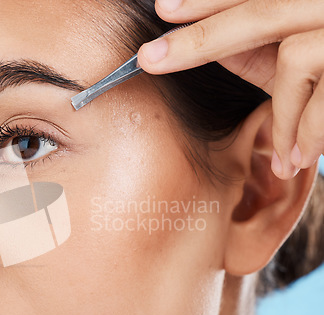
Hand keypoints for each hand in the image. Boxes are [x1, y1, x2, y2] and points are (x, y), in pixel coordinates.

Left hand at [137, 0, 323, 178]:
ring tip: (283, 156)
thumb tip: (209, 50)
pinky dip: (306, 132)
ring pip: (293, 58)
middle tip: (150, 58)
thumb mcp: (306, 53)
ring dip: (282, 115)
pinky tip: (297, 159)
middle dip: (201, 39)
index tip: (162, 9)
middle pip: (260, 11)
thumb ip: (262, 49)